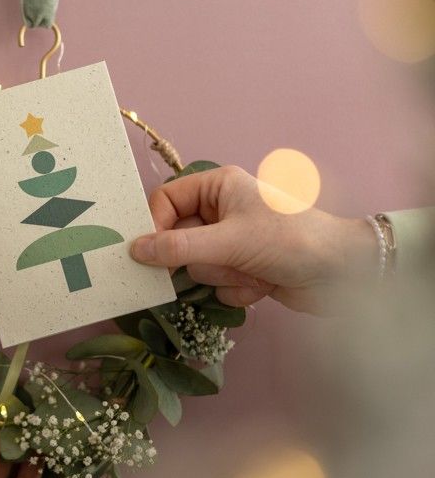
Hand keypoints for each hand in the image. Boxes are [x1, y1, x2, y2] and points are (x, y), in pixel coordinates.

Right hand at [130, 166, 376, 313]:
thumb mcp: (229, 241)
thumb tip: (135, 250)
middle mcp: (222, 211)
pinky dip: (236, 290)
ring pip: (197, 267)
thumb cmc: (289, 241)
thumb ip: (178, 248)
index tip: (149, 253)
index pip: (166, 201)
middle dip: (200, 259)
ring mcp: (232, 242)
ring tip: (252, 272)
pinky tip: (262, 285)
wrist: (342, 275)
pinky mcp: (241, 269)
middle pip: (178, 239)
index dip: (155, 226)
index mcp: (218, 187)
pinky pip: (216, 285)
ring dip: (223, 276)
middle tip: (219, 263)